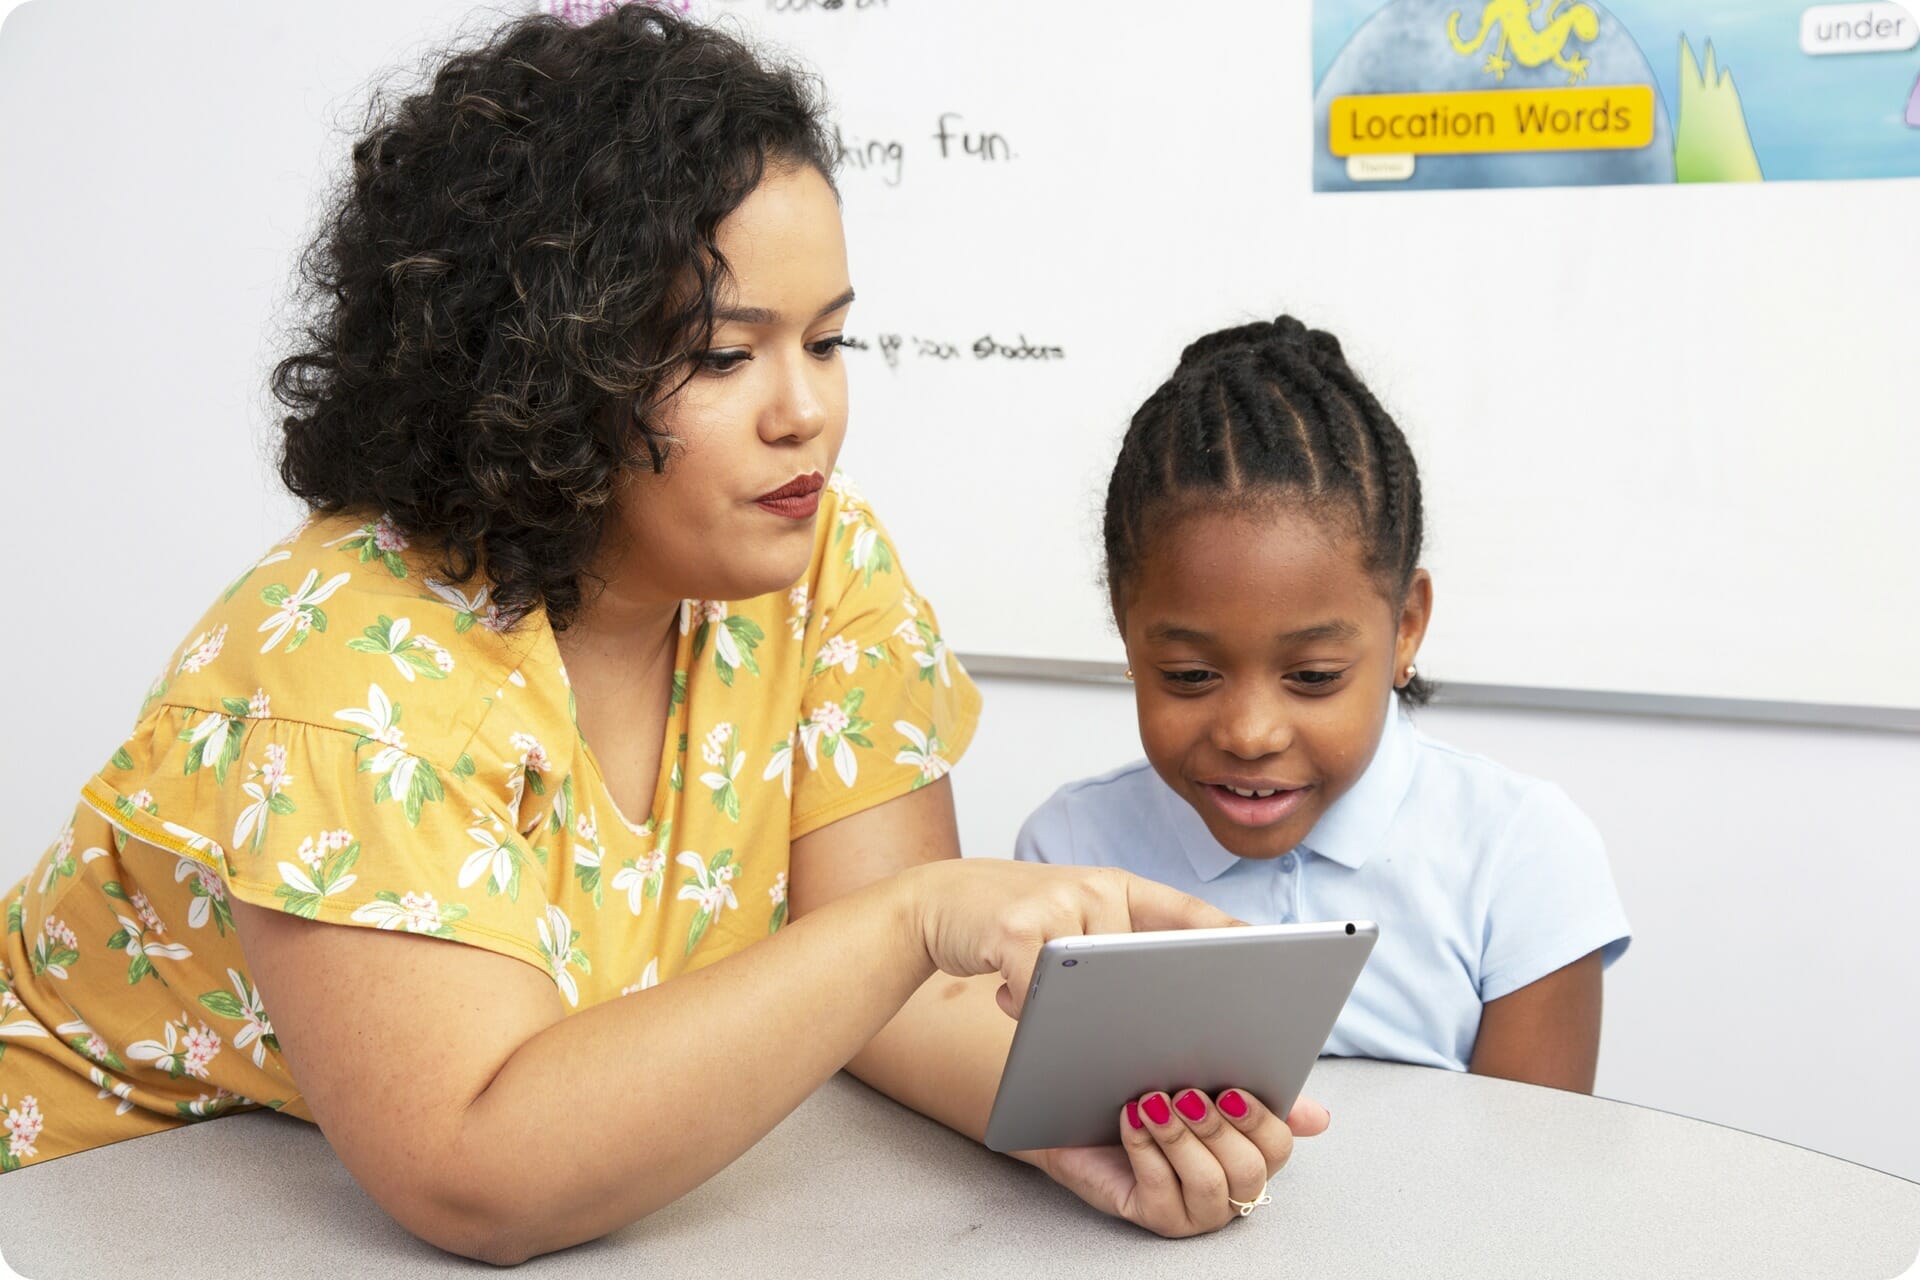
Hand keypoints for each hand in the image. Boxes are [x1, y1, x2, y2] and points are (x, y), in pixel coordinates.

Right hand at [900, 861, 1237, 1015]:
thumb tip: (1163, 1017)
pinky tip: (1007, 997)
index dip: (1233, 936)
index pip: (1189, 914)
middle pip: (1145, 955)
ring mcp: (1055, 900)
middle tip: (1171, 1033)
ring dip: (1074, 1009)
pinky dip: (1027, 1007)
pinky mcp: (1011, 927)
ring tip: (1053, 1007)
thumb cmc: (1015, 930)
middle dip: (1155, 997)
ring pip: (1092, 975)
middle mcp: (1094, 885)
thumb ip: (1114, 957)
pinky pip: (1039, 989)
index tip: (1275, 962)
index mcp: (1120, 889)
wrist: (932, 904)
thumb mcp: (1073, 932)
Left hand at [1029, 1088, 1329, 1237]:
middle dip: (1217, 1129)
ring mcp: (1195, 1211)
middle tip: (1186, 1093)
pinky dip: (1146, 1149)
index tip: (1231, 1090)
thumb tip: (1321, 1119)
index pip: (1277, 1147)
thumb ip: (1258, 1092)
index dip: (1259, 1120)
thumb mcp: (1204, 1084)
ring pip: (1207, 1184)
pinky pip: (1160, 1190)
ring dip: (1180, 1138)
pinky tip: (1132, 1118)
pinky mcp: (1155, 1217)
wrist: (1084, 1114)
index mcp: (1251, 1153)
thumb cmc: (1151, 1096)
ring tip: (1153, 1101)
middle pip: (1248, 1171)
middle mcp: (1230, 1190)